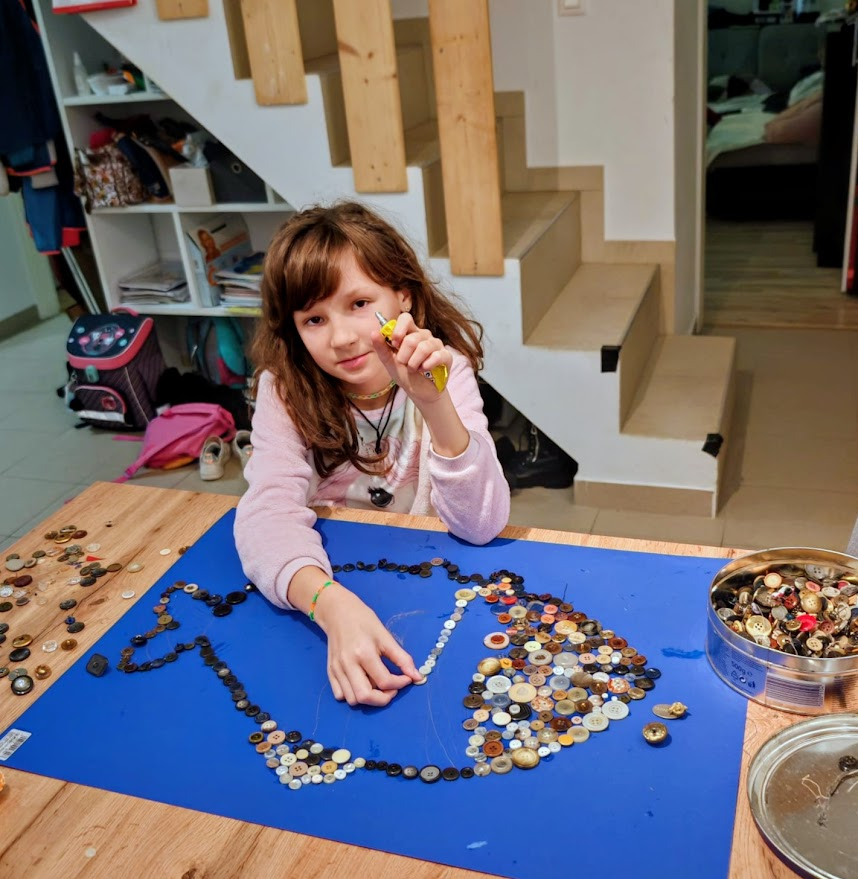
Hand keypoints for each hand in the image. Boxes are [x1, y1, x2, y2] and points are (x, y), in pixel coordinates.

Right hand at [314, 584, 422, 705]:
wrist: (338, 612)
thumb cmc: (364, 621)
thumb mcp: (385, 636)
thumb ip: (402, 658)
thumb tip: (417, 676)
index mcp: (364, 653)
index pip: (384, 681)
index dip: (400, 684)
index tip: (407, 678)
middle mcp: (348, 664)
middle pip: (365, 697)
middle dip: (383, 698)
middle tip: (392, 689)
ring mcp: (336, 669)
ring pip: (352, 699)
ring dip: (368, 698)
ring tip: (377, 685)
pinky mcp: (330, 672)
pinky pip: (340, 695)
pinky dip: (353, 695)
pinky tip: (362, 683)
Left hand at [371, 312, 452, 408]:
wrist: (419, 392)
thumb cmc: (405, 373)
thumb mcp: (389, 362)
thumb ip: (381, 347)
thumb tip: (374, 332)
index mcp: (409, 333)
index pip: (405, 318)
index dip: (398, 330)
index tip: (394, 344)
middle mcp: (424, 335)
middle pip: (412, 338)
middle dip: (404, 356)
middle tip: (404, 363)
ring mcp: (436, 344)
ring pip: (424, 348)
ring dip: (414, 363)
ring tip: (413, 369)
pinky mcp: (446, 355)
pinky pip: (437, 356)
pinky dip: (426, 366)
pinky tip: (424, 370)